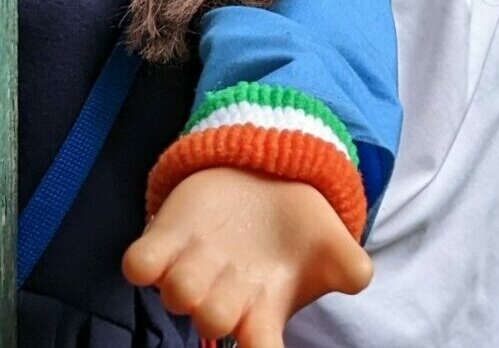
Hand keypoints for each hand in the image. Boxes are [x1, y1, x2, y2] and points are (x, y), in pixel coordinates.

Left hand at [122, 167, 372, 347]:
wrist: (264, 178)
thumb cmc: (298, 228)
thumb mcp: (330, 242)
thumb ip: (348, 263)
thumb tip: (358, 277)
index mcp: (262, 312)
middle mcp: (222, 300)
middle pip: (212, 321)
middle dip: (218, 309)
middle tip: (236, 284)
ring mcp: (190, 271)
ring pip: (177, 294)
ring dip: (187, 282)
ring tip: (209, 256)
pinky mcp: (164, 240)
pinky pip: (140, 265)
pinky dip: (142, 263)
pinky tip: (153, 255)